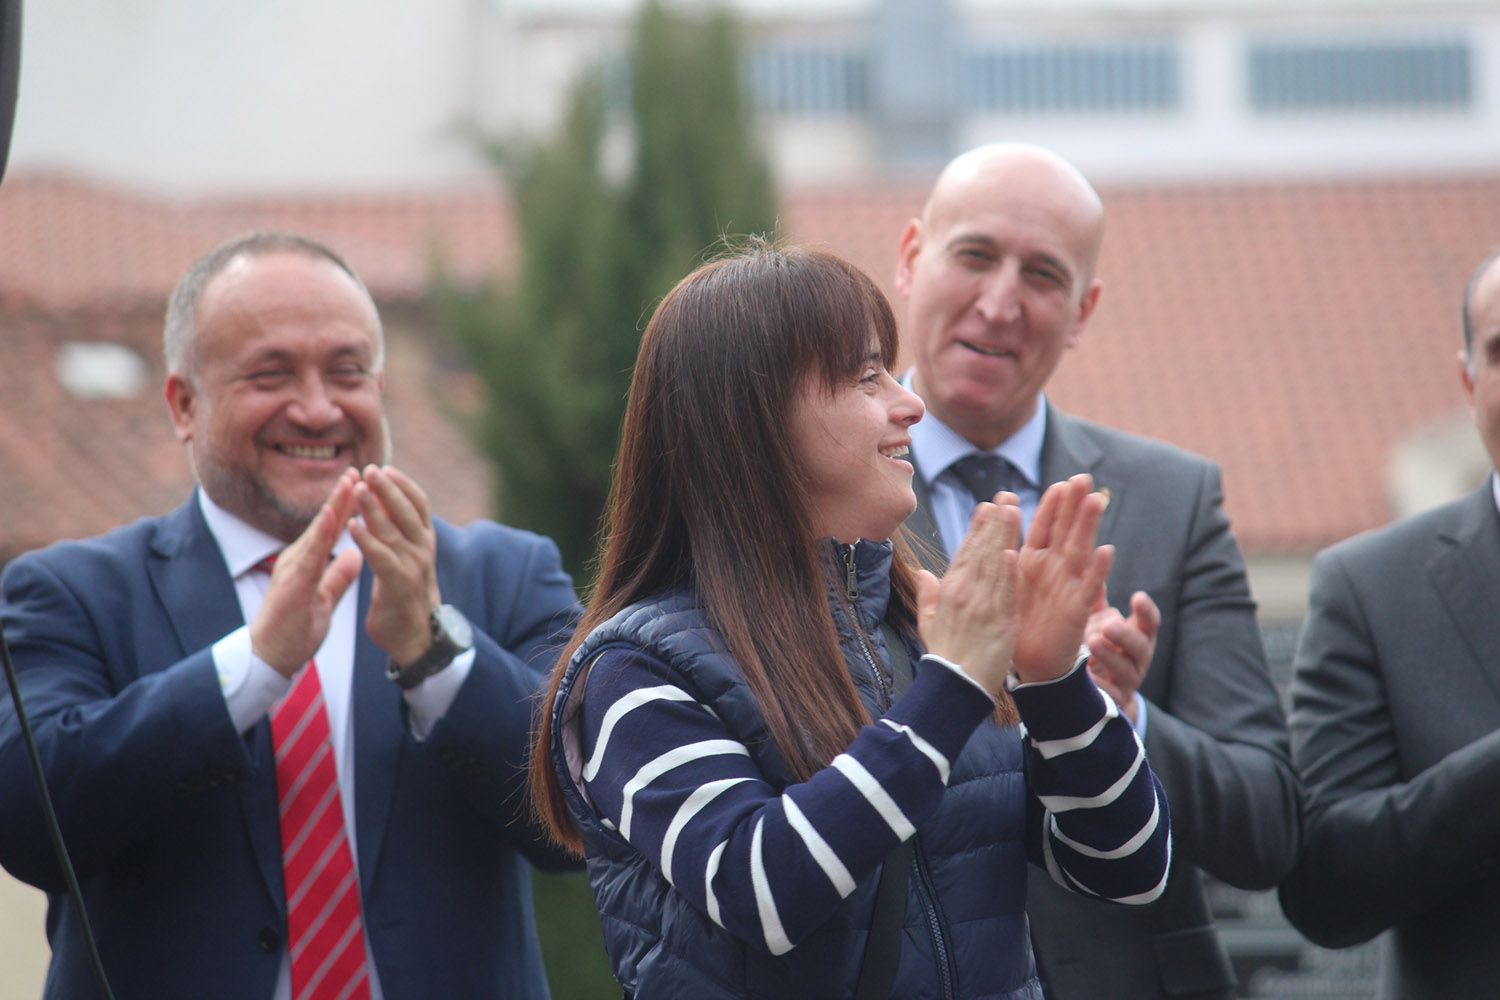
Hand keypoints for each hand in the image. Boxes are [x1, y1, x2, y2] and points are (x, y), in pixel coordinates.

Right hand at [250, 469, 364, 676]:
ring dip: (334, 505)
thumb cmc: (295, 632)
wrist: (270, 659)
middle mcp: (299, 560)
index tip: (363, 486)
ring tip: (350, 482)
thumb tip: (355, 557)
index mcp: (308, 564)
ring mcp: (293, 569)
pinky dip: (322, 533)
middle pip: (324, 523)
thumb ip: (338, 577)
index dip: (347, 508)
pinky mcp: (292, 583)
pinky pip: (310, 554)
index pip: (330, 531)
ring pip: (317, 531)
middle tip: (360, 470)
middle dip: (342, 496)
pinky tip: (332, 515)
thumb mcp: (325, 599)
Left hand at [349, 465, 441, 666]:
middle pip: (407, 511)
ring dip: (374, 507)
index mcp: (425, 541)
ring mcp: (413, 566)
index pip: (419, 504)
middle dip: (388, 488)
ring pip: (393, 530)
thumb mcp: (408, 559)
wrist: (416, 638)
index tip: (386, 468)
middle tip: (370, 468)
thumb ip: (399, 536)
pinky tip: (351, 526)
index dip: (403, 485)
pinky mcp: (398, 584)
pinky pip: (381, 557)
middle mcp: (423, 550)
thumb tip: (389, 510)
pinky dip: (366, 539)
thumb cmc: (406, 596)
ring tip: (358, 488)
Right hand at [916, 496, 1020, 694]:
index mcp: (949, 591)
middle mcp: (964, 594)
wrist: (954, 687)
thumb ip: (927, 594)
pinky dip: (1008, 574)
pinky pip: (1005, 594)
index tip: (987, 506)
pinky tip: (1013, 553)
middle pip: (981, 552)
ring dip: (1004, 537)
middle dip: (995, 523)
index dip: (977, 529)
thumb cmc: (944, 656)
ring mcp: (981, 607)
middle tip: (1006, 496)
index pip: (965, 553)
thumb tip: (923, 573)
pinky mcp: (998, 623)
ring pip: (994, 566)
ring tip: (1013, 510)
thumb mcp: (927, 622)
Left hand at [1010, 475, 1113, 683]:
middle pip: (1066, 530)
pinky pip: (1088, 588)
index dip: (1051, 506)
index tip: (1059, 483)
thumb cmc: (1015, 624)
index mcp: (1033, 562)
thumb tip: (984, 531)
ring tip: (1095, 500)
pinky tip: (1105, 550)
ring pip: (1079, 550)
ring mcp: (1068, 587)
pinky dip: (1097, 570)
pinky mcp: (1076, 610)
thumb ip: (997, 559)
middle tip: (1084, 477)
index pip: (1043, 527)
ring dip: (1087, 526)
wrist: (1029, 665)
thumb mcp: (1002, 585)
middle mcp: (1054, 570)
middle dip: (1074, 505)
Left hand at [1085, 590, 1159, 722]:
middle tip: (1108, 625)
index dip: (1146, 611)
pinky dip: (1099, 685)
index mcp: (1139, 636)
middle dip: (1125, 635)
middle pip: (1140, 647)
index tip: (1137, 597)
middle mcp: (1139, 659)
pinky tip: (1085, 675)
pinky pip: (1110, 695)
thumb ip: (1096, 600)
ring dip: (1110, 657)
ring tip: (1093, 643)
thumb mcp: (1101, 623)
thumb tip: (1089, 563)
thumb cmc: (1103, 647)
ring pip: (1125, 670)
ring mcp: (1129, 681)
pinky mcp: (1116, 700)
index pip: (1150, 623)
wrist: (1103, 692)